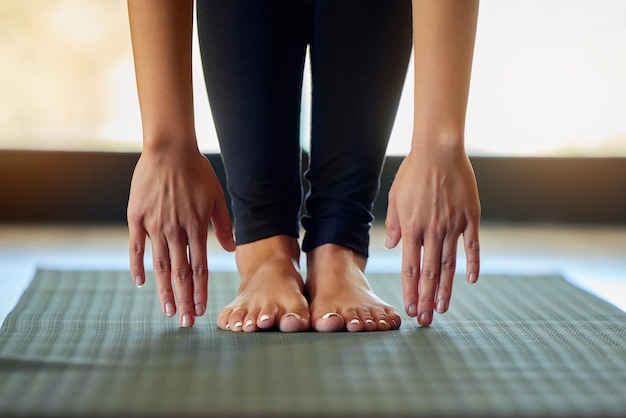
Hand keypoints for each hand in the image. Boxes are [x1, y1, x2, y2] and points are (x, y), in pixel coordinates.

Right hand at [127, 146, 234, 326]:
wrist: (169, 149)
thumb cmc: (197, 172)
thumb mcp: (217, 197)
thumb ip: (224, 225)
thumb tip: (230, 250)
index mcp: (197, 228)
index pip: (200, 268)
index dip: (200, 291)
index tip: (202, 310)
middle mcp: (176, 231)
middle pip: (180, 273)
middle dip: (184, 300)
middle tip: (186, 322)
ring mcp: (154, 226)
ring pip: (160, 266)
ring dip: (164, 290)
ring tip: (168, 311)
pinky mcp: (137, 218)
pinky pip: (136, 247)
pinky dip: (138, 266)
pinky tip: (141, 283)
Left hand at [385, 146, 479, 326]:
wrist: (438, 151)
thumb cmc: (413, 173)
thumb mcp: (395, 198)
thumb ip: (395, 225)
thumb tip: (394, 248)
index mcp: (411, 228)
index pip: (409, 269)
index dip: (410, 291)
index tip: (409, 308)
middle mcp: (432, 231)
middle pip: (428, 273)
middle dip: (425, 299)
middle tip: (425, 320)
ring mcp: (452, 226)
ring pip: (449, 265)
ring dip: (445, 289)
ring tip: (443, 308)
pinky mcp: (469, 217)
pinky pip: (472, 246)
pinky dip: (472, 264)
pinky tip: (471, 281)